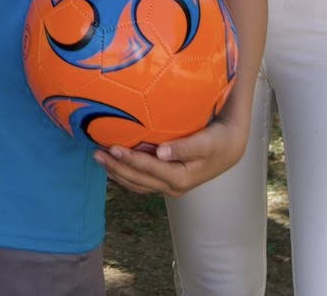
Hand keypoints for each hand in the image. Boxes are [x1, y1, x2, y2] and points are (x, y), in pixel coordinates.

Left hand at [95, 110, 251, 196]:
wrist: (230, 148)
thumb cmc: (218, 140)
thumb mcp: (206, 142)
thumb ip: (184, 147)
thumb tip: (161, 152)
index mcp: (181, 178)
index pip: (149, 170)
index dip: (130, 160)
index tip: (112, 148)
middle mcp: (173, 186)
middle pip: (138, 180)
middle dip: (116, 167)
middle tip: (96, 154)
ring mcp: (169, 186)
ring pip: (137, 184)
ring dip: (117, 172)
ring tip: (99, 158)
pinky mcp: (167, 180)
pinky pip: (142, 181)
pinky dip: (126, 174)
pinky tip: (114, 164)